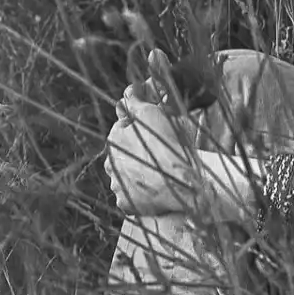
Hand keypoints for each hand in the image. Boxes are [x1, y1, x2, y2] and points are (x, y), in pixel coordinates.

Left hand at [105, 78, 194, 216]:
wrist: (183, 182)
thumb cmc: (170, 145)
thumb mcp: (153, 114)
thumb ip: (135, 100)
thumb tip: (128, 89)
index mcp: (114, 140)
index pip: (124, 129)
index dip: (142, 129)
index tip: (157, 133)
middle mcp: (110, 164)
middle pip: (123, 154)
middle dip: (138, 152)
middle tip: (161, 153)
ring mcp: (117, 186)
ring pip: (127, 176)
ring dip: (139, 173)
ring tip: (160, 172)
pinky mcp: (126, 204)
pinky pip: (132, 197)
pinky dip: (141, 193)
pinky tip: (156, 188)